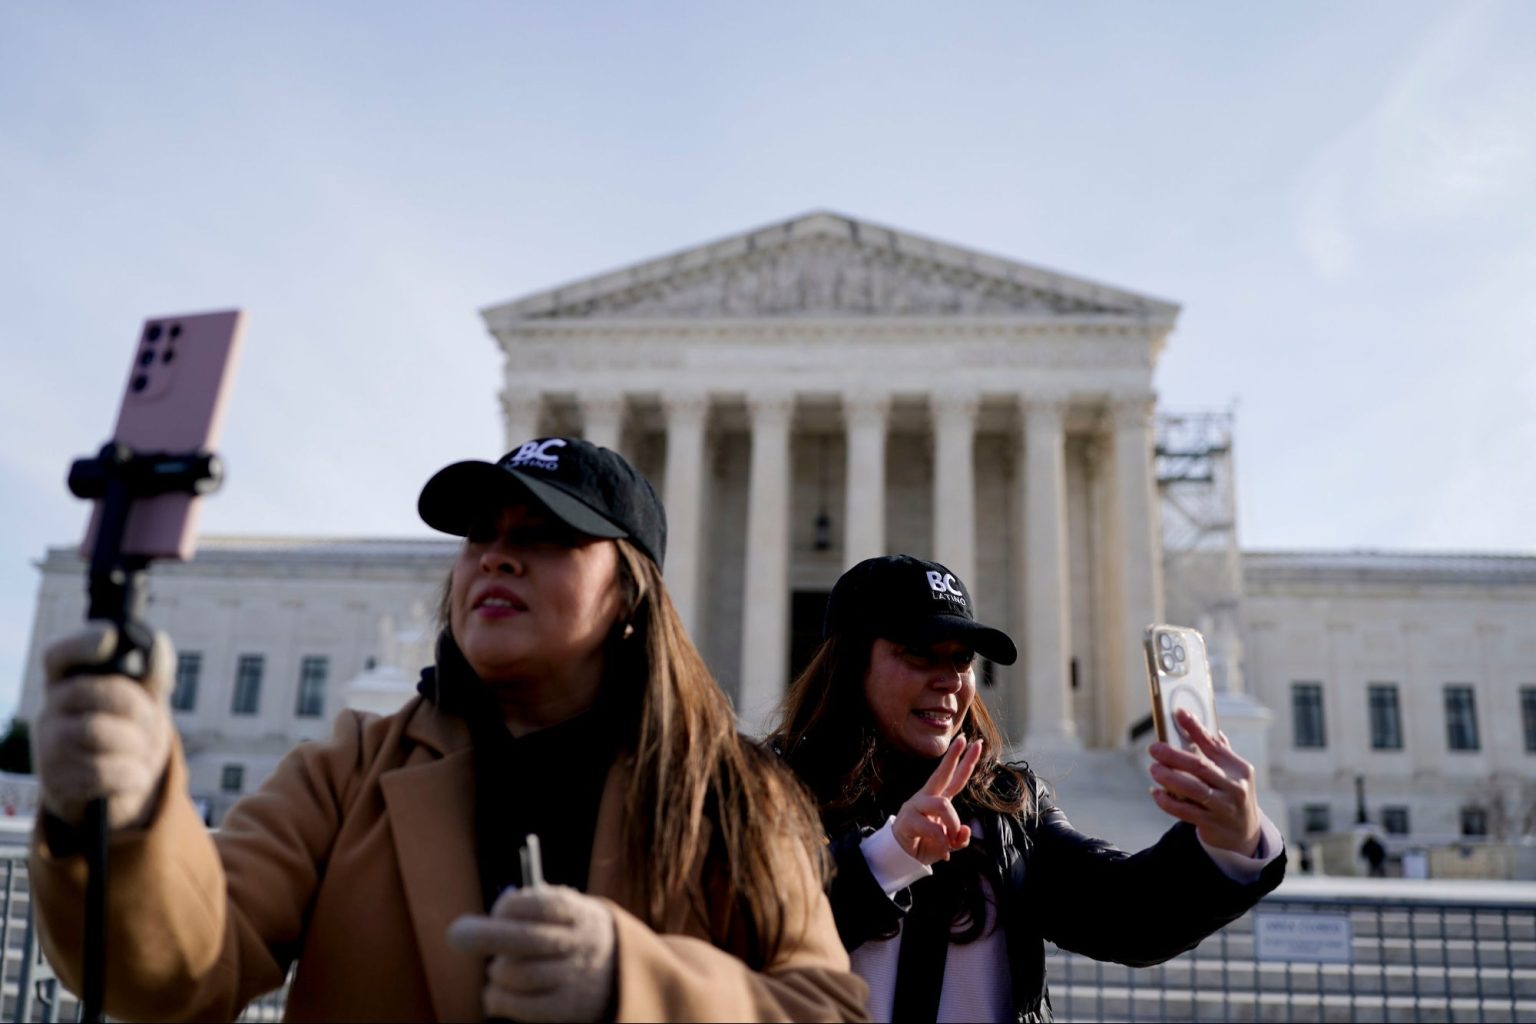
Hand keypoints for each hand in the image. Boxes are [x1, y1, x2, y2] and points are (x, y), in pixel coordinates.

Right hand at [35, 622, 174, 830]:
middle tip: (149, 720)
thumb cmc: (127, 732)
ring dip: (135, 743)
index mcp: (69, 683)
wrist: (116, 789)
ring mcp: (48, 746)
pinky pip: (99, 771)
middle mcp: (51, 709)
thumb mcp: (145, 700)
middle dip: (136, 706)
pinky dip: (130, 773)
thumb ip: (153, 673)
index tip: (110, 638)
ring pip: (97, 732)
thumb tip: (158, 642)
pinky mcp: (56, 780)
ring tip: (141, 750)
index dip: (83, 643)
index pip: (60, 655)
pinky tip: (135, 775)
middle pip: (93, 692)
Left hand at [448, 885, 615, 1022]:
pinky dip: (499, 1000)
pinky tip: (493, 994)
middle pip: (527, 939)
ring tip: (496, 971)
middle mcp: (580, 944)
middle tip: (457, 935)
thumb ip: (535, 907)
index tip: (499, 911)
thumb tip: (494, 917)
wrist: (618, 969)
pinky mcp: (568, 1007)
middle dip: (485, 935)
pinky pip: (525, 1007)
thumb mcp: (567, 910)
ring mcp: (575, 977)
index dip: (510, 906)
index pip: (541, 904)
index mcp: (579, 913)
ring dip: (497, 972)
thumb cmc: (572, 933)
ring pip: (522, 975)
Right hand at [892, 734, 982, 865]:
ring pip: (942, 804)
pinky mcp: (908, 819)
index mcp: (938, 799)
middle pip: (942, 774)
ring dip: (953, 824)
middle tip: (965, 740)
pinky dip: (942, 842)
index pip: (955, 778)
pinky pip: (933, 828)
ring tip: (952, 839)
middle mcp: (927, 798)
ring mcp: (916, 806)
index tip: (975, 743)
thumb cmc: (925, 844)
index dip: (965, 762)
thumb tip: (964, 831)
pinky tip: (943, 851)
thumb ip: (959, 838)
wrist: (901, 857)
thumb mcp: (948, 844)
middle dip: (954, 756)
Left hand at [1148, 710, 1261, 854]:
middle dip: (1174, 756)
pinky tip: (1156, 793)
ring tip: (1153, 769)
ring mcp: (1223, 807)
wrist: (1244, 832)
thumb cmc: (1231, 792)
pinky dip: (1167, 802)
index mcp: (1239, 768)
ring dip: (1169, 778)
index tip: (1179, 714)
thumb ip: (1216, 749)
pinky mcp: (1211, 824)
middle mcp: (1234, 787)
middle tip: (1154, 748)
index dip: (1195, 728)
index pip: (1214, 745)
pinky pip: (1185, 811)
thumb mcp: (1233, 772)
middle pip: (1200, 767)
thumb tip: (1192, 720)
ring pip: (1192, 789)